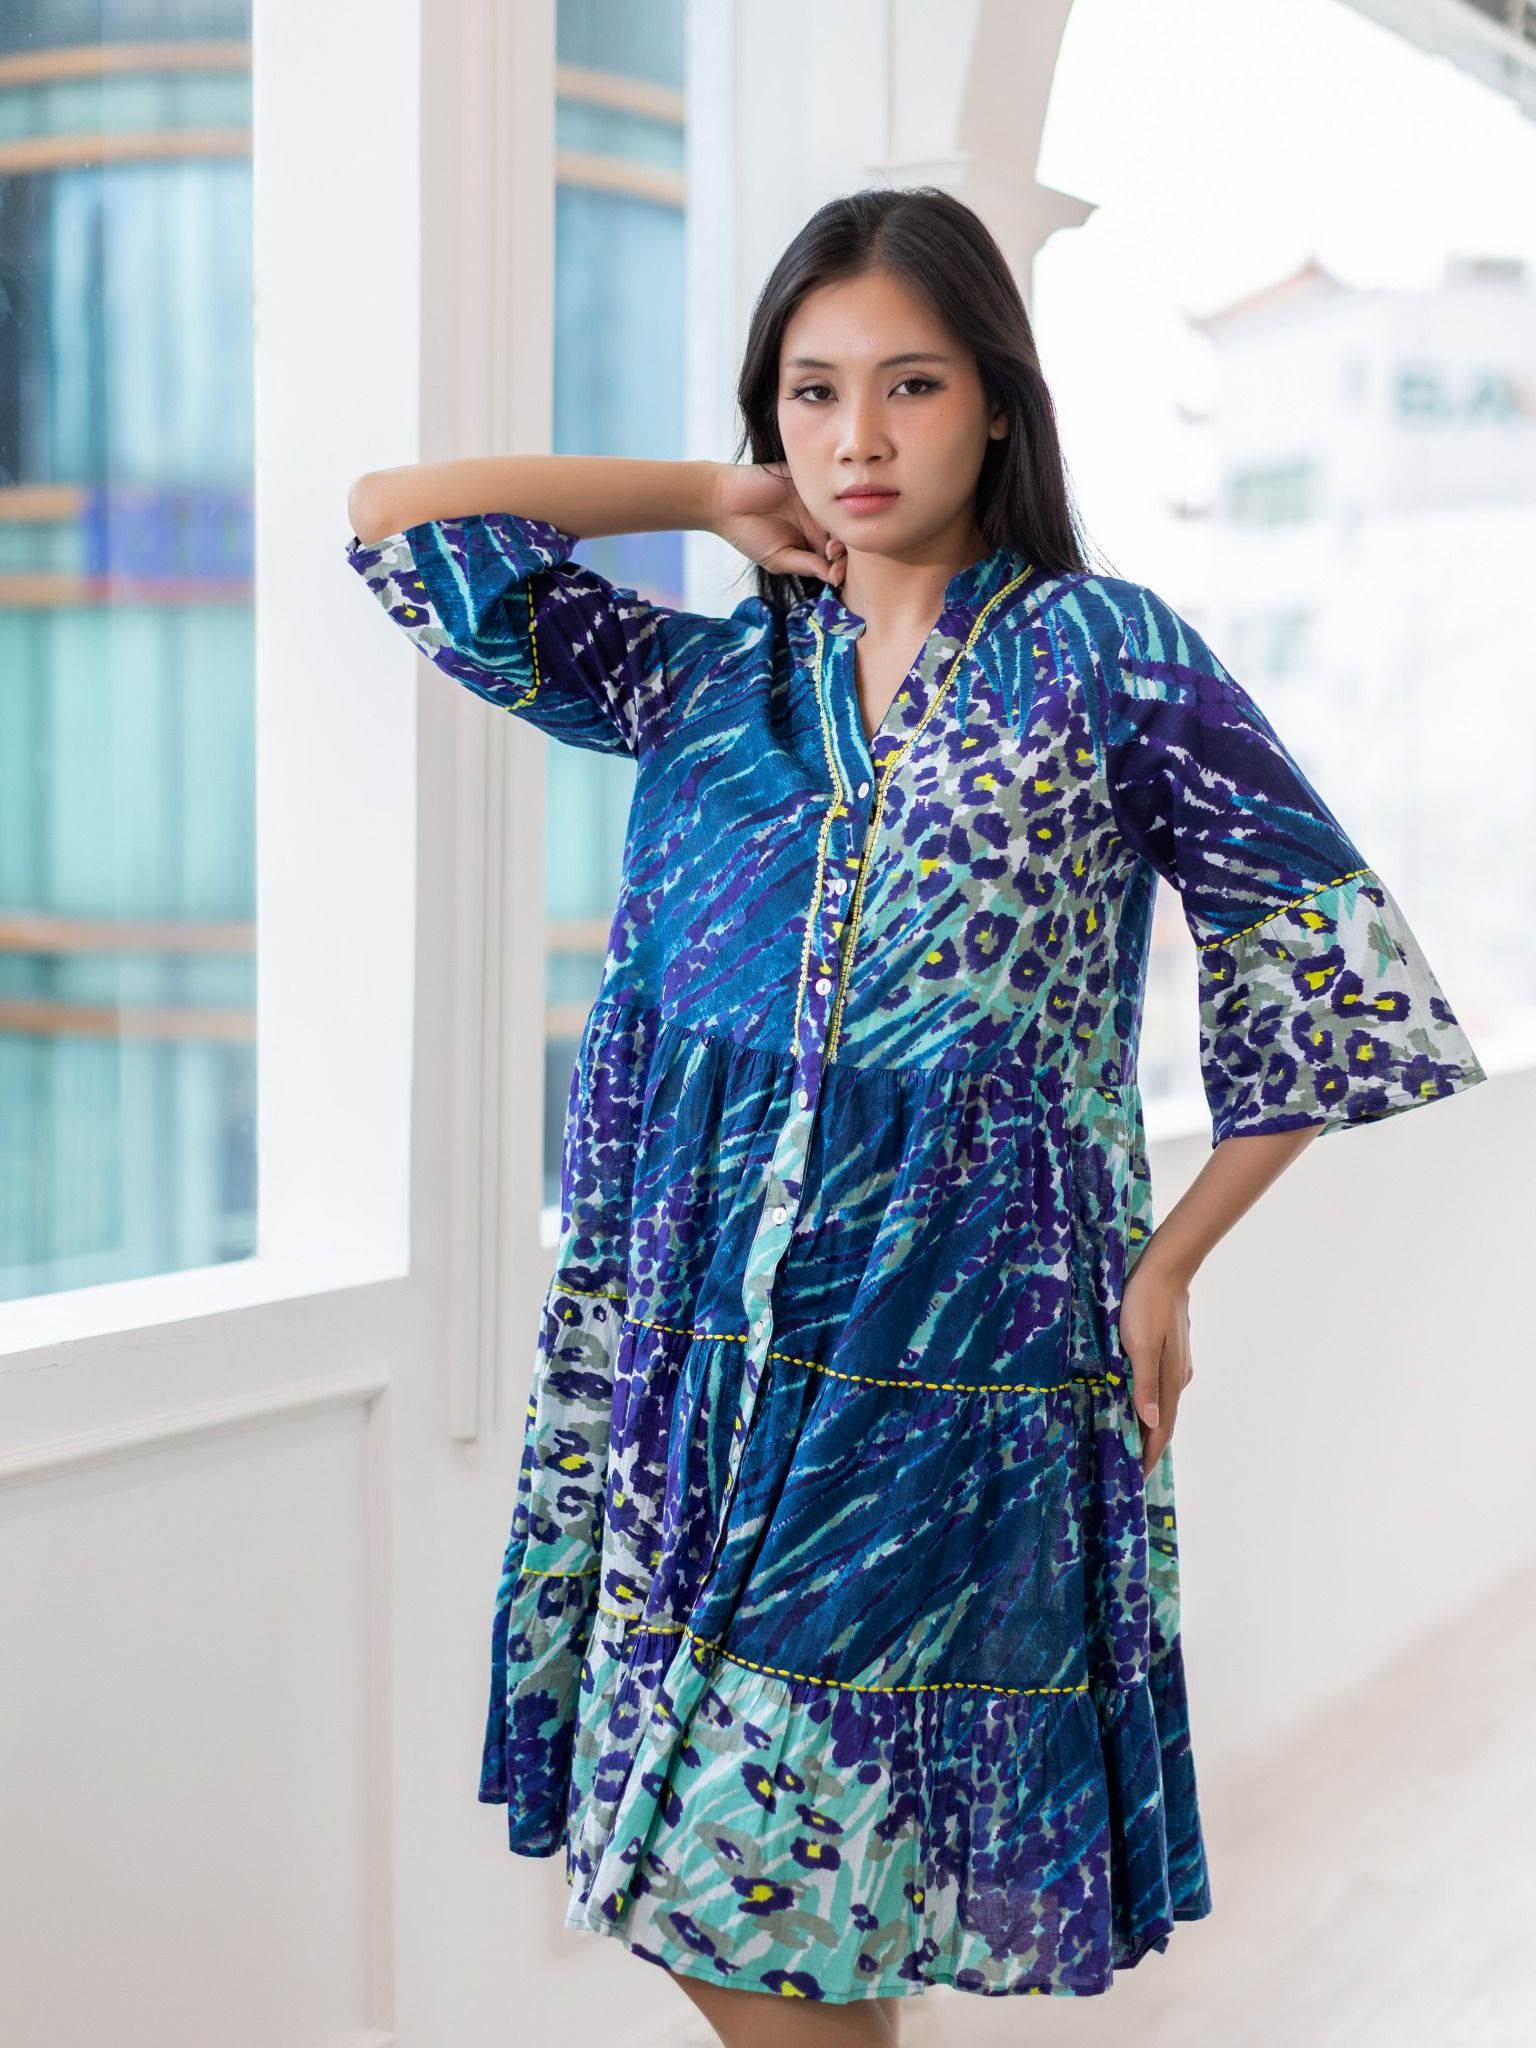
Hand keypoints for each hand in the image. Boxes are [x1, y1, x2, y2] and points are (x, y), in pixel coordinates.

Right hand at [710, 461, 847, 585]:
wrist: (725, 502)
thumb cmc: (749, 534)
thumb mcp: (779, 559)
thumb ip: (807, 566)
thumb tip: (834, 580)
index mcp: (813, 541)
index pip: (839, 555)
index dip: (843, 566)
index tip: (835, 574)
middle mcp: (819, 520)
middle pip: (847, 534)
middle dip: (847, 551)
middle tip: (833, 556)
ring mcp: (817, 499)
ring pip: (843, 514)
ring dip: (843, 532)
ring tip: (830, 545)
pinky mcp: (811, 479)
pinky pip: (831, 489)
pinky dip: (836, 503)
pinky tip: (830, 518)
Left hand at [1118, 1246, 1194, 1480]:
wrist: (1165, 1270)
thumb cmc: (1146, 1305)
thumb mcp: (1140, 1345)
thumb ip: (1145, 1384)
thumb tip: (1149, 1423)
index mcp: (1170, 1380)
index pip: (1160, 1429)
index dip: (1149, 1454)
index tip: (1137, 1479)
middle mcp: (1178, 1377)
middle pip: (1163, 1420)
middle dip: (1149, 1445)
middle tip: (1131, 1467)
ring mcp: (1176, 1363)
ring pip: (1163, 1403)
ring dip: (1150, 1424)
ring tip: (1133, 1441)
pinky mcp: (1171, 1350)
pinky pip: (1160, 1386)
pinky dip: (1150, 1402)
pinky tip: (1139, 1401)